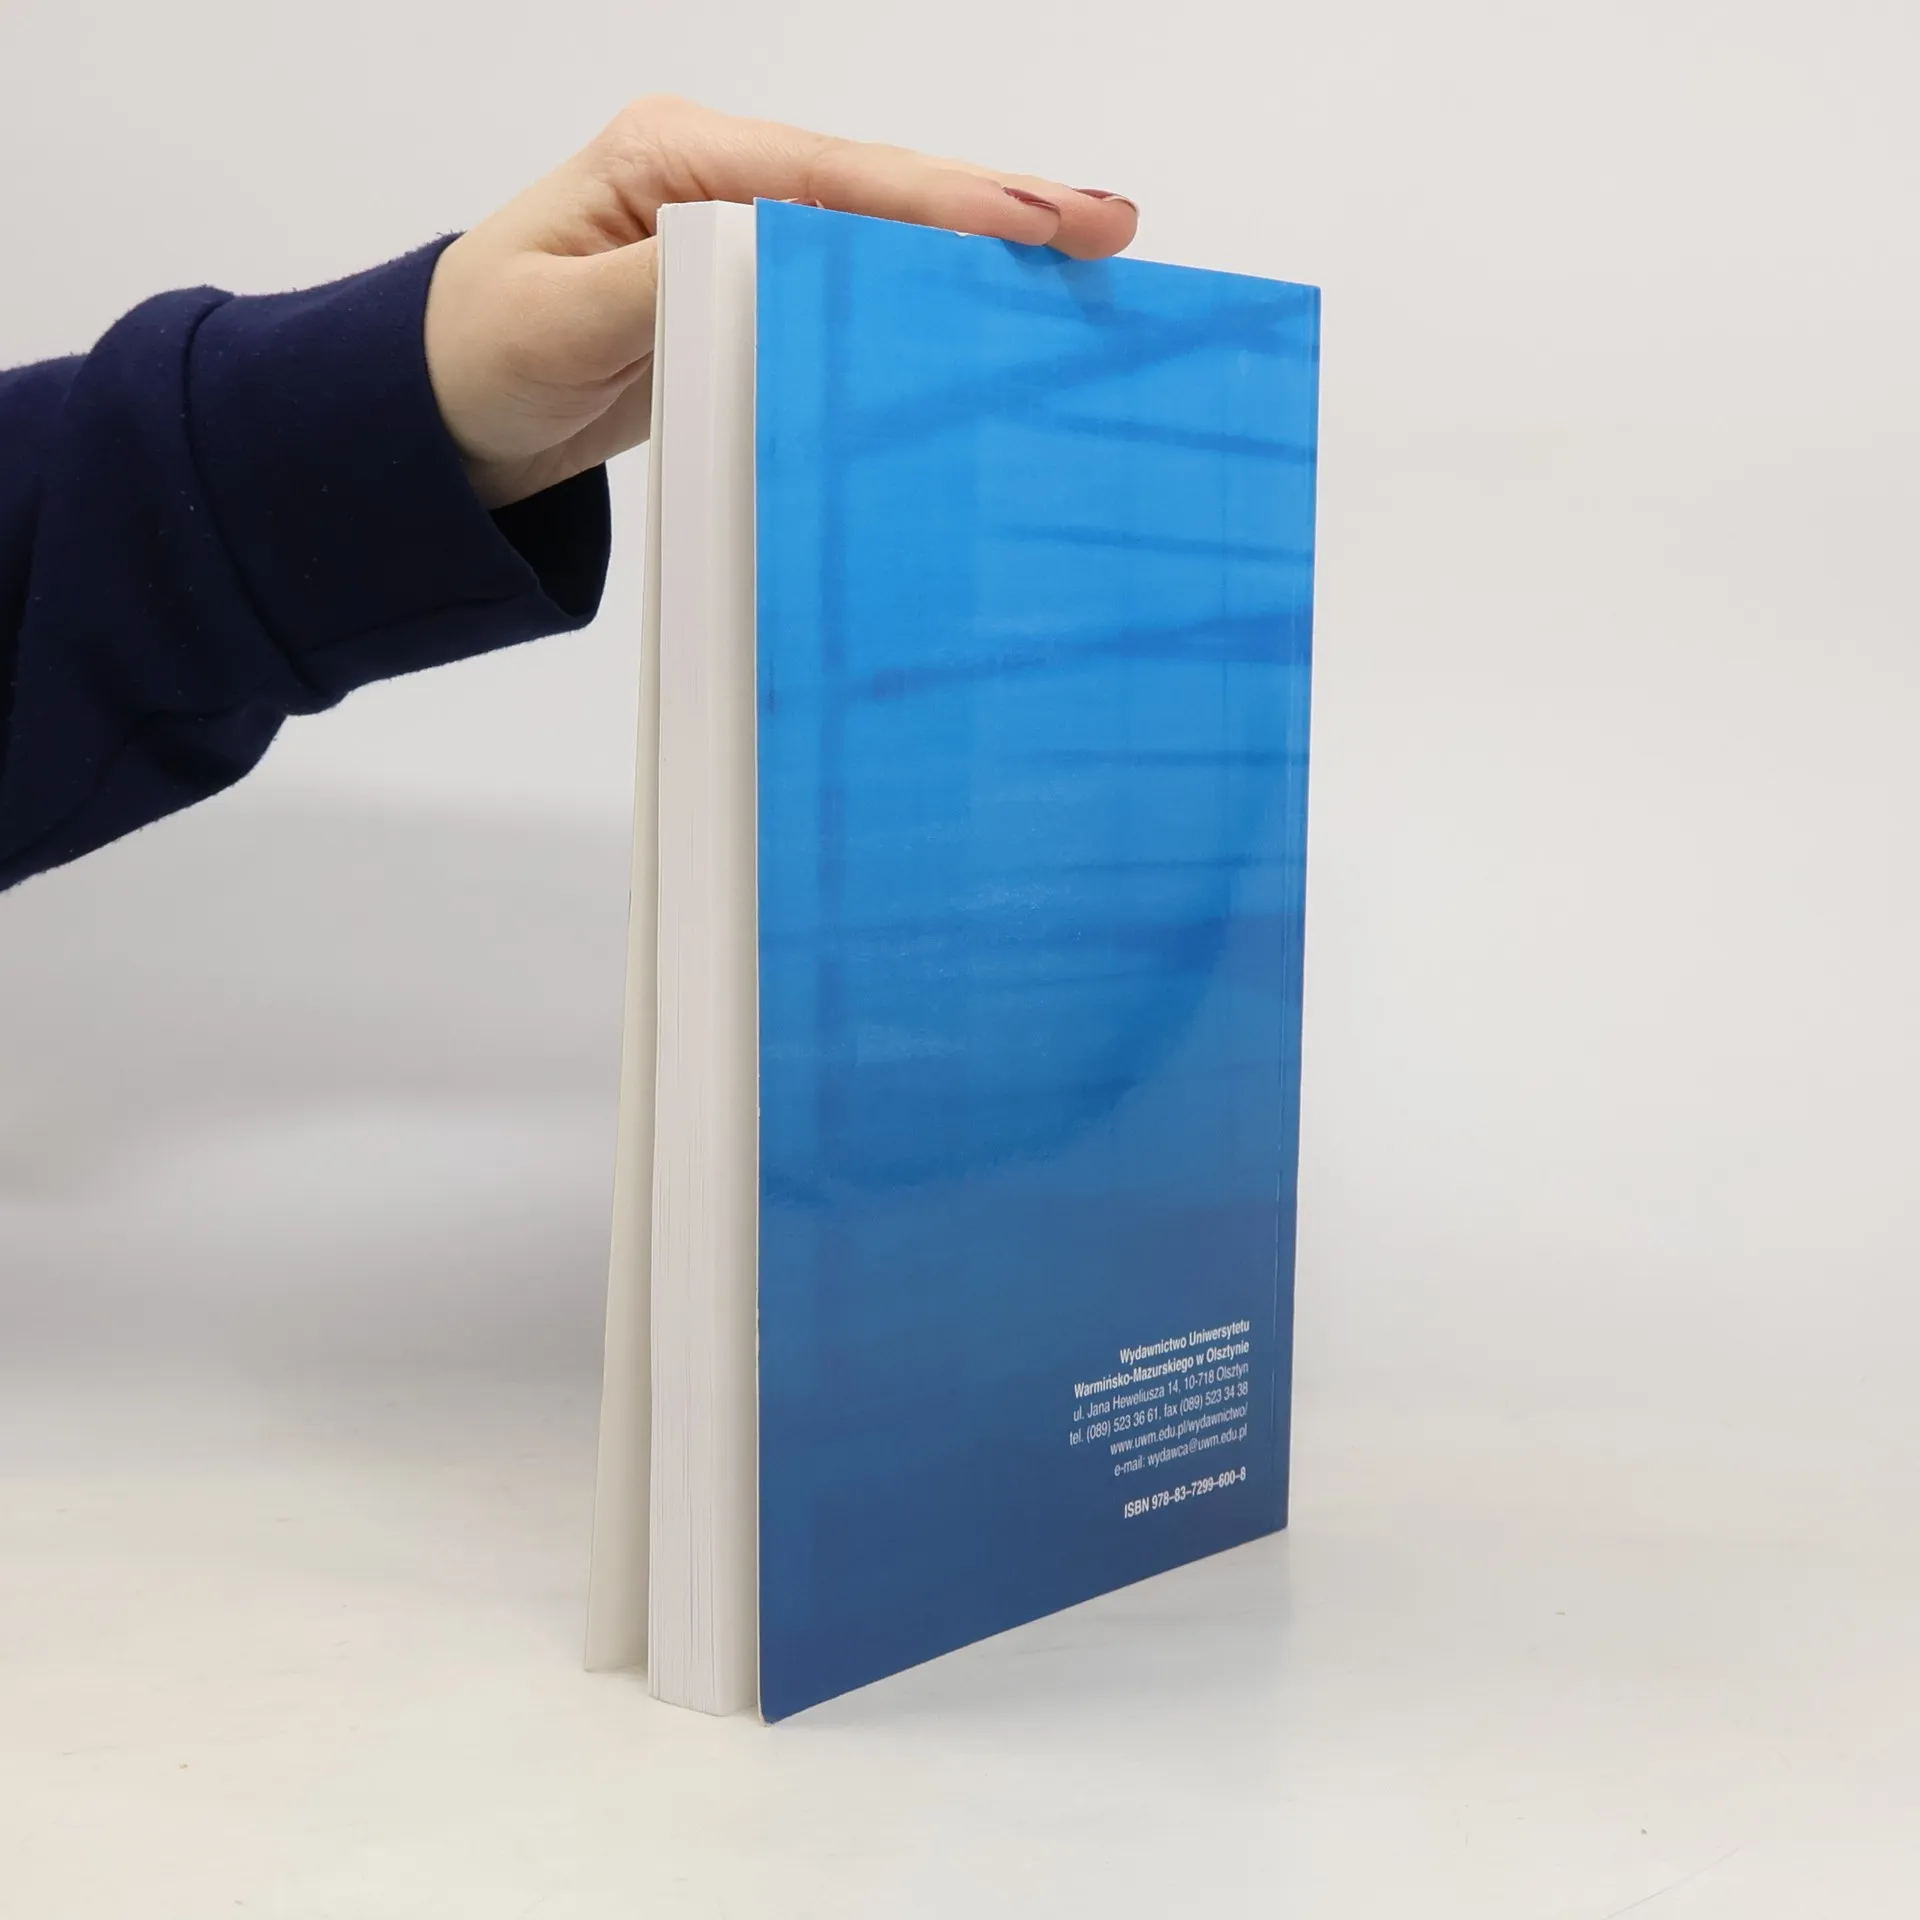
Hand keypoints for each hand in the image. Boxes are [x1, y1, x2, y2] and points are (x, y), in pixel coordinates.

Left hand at [423, 96, 1138, 508]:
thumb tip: (774, 259)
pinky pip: (852, 297)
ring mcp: (736, 240)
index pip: (831, 177)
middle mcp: (717, 183)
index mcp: (674, 160)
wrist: (437, 418)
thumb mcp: (558, 320)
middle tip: (1107, 229)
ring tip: (1081, 262)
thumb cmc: (476, 353)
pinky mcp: (746, 302)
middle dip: (994, 209)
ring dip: (977, 254)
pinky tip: (986, 316)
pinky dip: (924, 302)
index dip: (938, 200)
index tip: (1032, 219)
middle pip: (878, 192)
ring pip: (878, 241)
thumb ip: (669, 287)